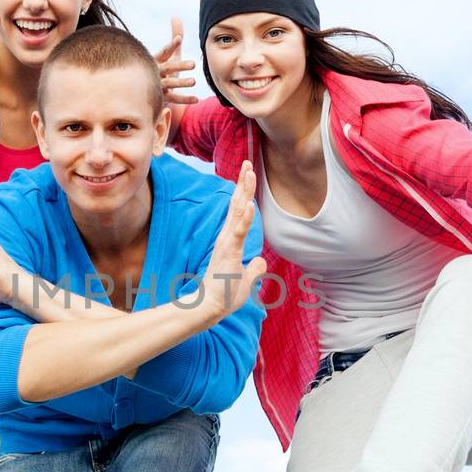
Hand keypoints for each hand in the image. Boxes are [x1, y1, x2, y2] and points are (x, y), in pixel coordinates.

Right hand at [154, 16, 197, 104]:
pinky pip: (173, 99)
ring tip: (193, 81)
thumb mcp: (169, 52)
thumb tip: (176, 17)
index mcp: (156, 59)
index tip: (179, 39)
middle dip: (179, 65)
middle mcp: (155, 71)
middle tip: (193, 63)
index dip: (171, 46)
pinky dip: (184, 99)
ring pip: (169, 84)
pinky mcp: (162, 97)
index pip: (164, 52)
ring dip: (181, 83)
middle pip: (167, 68)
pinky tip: (196, 99)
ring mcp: (158, 85)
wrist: (147, 89)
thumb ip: (174, 36)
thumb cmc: (162, 66)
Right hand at [197, 161, 266, 318]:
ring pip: (238, 212)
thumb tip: (261, 263)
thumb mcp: (245, 280)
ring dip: (244, 192)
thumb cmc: (224, 295)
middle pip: (237, 205)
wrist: (209, 308)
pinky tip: (251, 203)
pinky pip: (238, 232)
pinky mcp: (228, 252)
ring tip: (249, 173)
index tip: (248, 173)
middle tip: (248, 162)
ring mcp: (227, 243)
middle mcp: (227, 237)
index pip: (238, 211)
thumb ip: (253, 269)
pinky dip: (246, 218)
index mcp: (230, 240)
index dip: (243, 192)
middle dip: (243, 183)